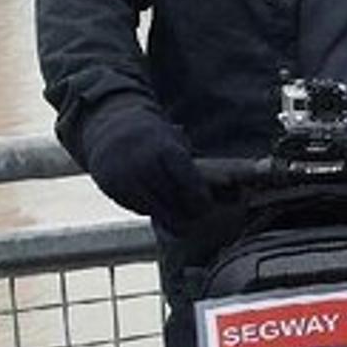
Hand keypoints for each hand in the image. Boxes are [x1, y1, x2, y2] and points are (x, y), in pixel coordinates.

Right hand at [78, 100, 212, 229]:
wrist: (111, 133)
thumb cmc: (156, 141)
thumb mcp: (176, 142)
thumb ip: (197, 164)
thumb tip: (235, 183)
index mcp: (166, 150)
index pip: (190, 182)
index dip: (202, 198)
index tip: (208, 204)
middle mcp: (145, 164)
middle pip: (176, 201)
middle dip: (189, 210)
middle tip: (198, 213)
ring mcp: (127, 179)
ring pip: (159, 210)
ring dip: (172, 214)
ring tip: (181, 210)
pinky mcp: (114, 191)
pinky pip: (141, 210)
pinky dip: (152, 210)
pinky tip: (157, 201)